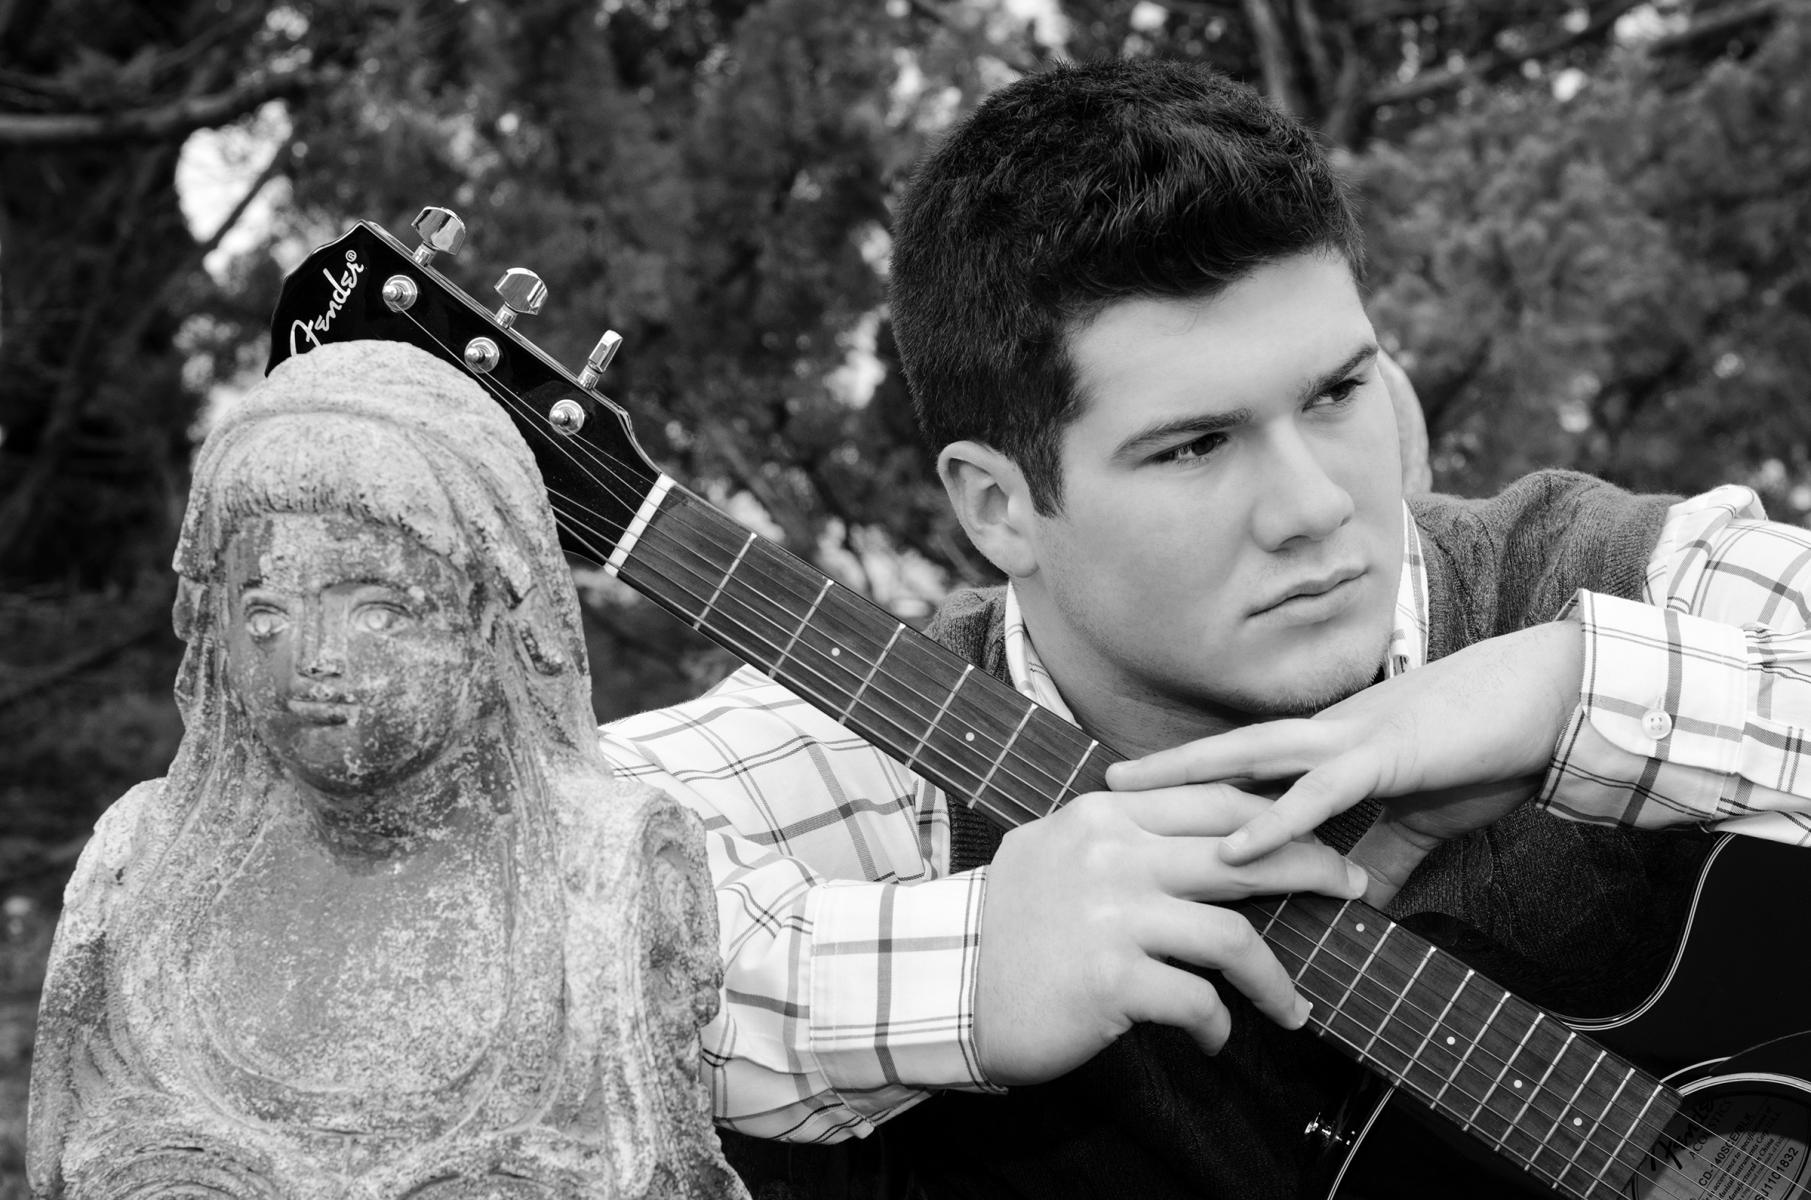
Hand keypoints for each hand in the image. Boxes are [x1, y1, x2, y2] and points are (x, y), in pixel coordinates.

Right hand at [974, 784, 1368, 1085]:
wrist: (939, 983)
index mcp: (1105, 816)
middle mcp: (1114, 856)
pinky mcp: (1112, 980)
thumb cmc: (1004, 925)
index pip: (1215, 800)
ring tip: (1294, 1008)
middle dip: (1312, 869)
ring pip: (1235, 937)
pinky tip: (1215, 1039)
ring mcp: (1114, 918)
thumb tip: (1192, 834)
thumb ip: (1119, 835)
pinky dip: (1218, 1026)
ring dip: (1278, 980)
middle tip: (1349, 891)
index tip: (1317, 835)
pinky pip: (1198, 1002)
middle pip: (1245, 853)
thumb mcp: (1055, 850)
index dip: (1279, 817)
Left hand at [1103, 621, 1583, 903]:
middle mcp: (1330, 734)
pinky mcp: (1388, 757)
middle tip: (1101, 785)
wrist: (1552, 700)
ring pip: (1252, 756)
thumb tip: (1355, 901)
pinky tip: (1233, 847)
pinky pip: (1319, 793)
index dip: (1194, 776)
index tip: (1140, 796)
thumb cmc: (1490, 749)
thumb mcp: (1425, 814)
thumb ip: (1385, 855)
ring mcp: (1354, 739)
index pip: (1251, 761)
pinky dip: (1275, 821)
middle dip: (1164, 768)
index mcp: (1336, 745)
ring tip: (1130, 795)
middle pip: (1227, 750)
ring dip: (1188, 776)